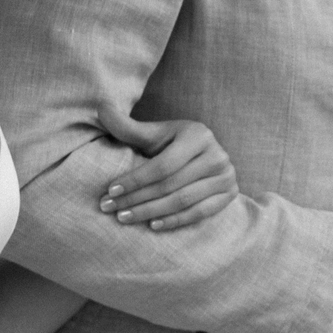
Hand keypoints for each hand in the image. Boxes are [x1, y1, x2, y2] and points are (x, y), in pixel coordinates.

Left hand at [95, 104, 237, 230]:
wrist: (201, 158)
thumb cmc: (170, 145)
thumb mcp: (152, 134)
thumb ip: (126, 126)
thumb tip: (101, 107)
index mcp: (198, 135)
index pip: (162, 164)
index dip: (135, 179)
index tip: (110, 190)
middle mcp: (217, 154)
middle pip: (170, 184)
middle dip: (136, 198)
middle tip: (110, 207)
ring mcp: (227, 176)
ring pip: (183, 201)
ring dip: (150, 212)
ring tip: (124, 218)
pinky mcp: (230, 194)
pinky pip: (200, 213)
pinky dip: (175, 221)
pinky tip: (152, 225)